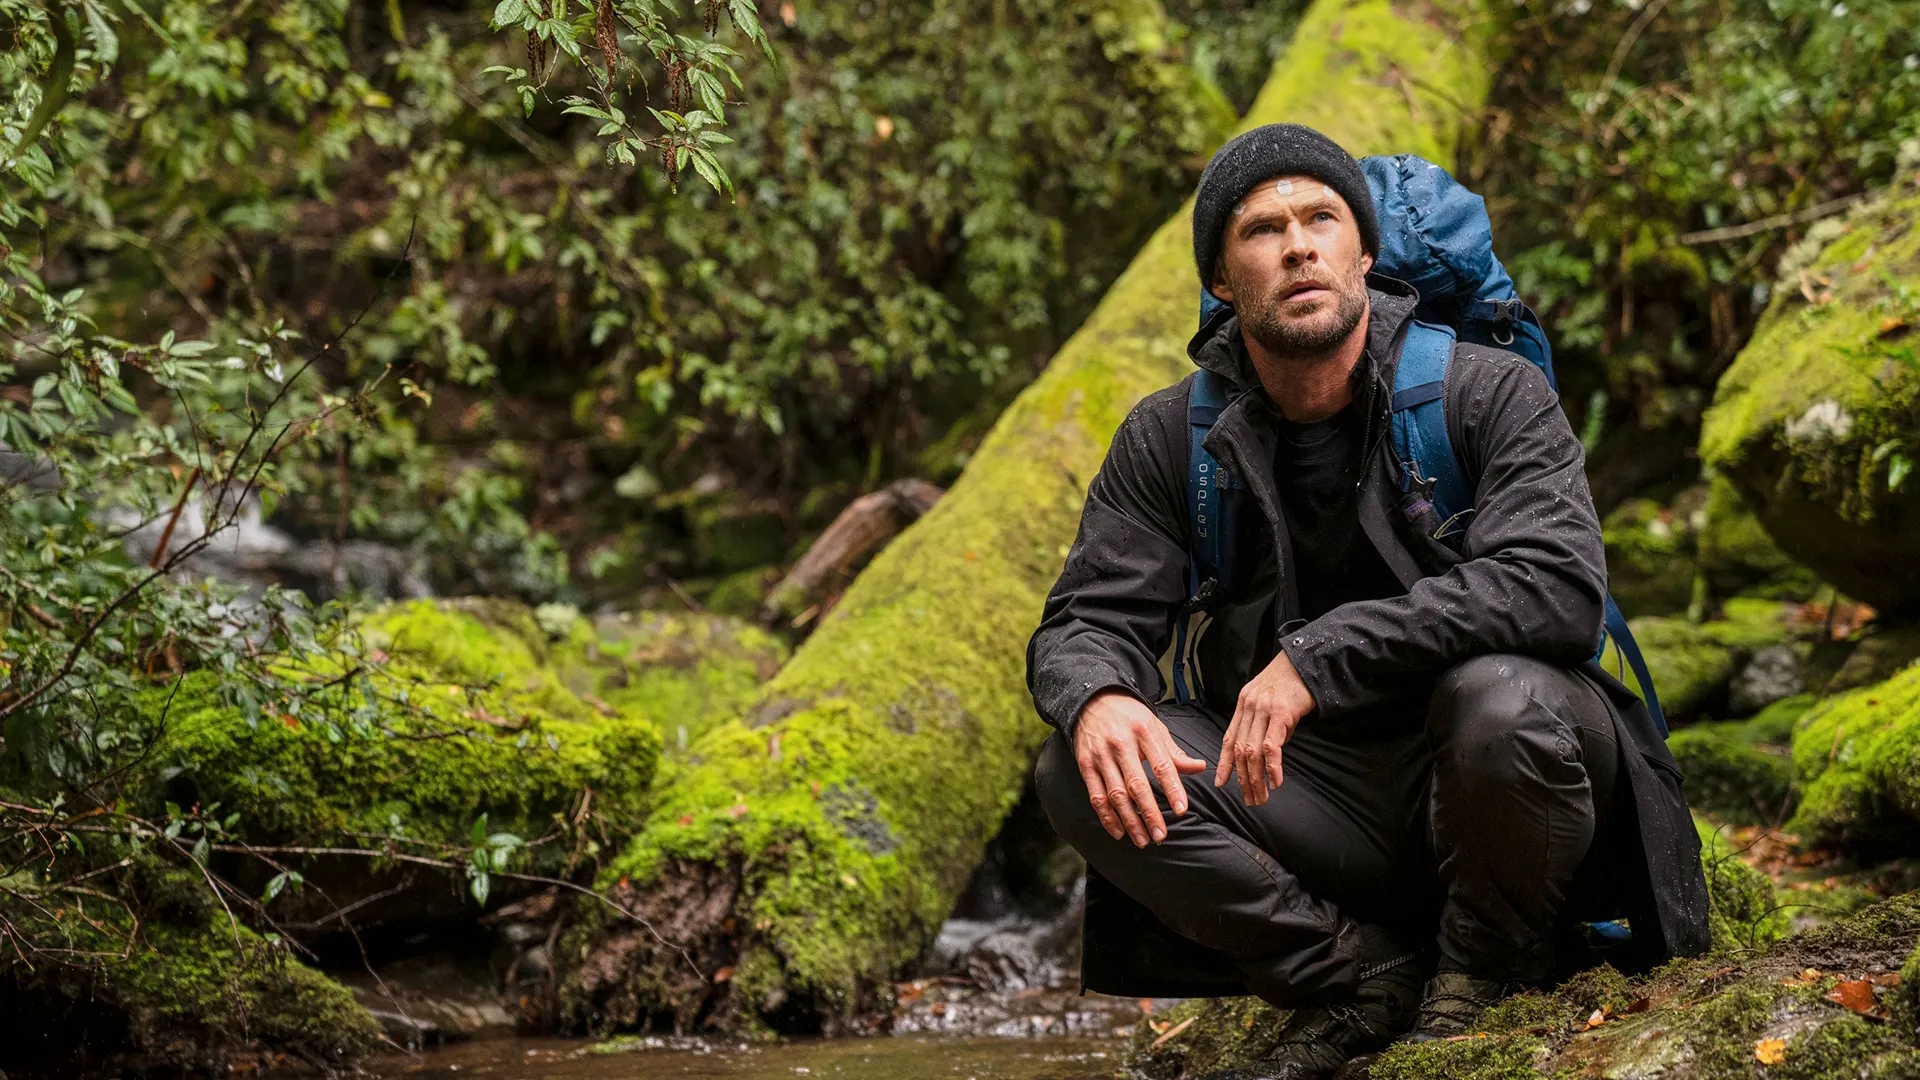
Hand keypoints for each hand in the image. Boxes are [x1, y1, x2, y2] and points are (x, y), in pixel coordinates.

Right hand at [1073, 690, 1208, 847]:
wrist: (1092, 700)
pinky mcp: (1085, 764)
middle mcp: (1121, 743)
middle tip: (1161, 835)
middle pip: (1137, 785)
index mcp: (1144, 732)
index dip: (1173, 789)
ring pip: (1116, 795)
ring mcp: (1101, 755)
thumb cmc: (1130, 717)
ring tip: (1143, 840)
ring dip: (1130, 821)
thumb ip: (1175, 752)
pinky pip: (1096, 796)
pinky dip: (1107, 817)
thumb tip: (1200, 768)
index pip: (1162, 765)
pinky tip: (1118, 832)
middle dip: (1150, 814)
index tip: (1181, 810)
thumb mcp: (1155, 727)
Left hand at [1216, 650, 1315, 805]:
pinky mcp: (1281, 713)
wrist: (1307, 661)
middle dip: (1243, 778)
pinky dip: (1272, 767)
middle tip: (1249, 799)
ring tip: (1262, 797)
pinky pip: (1271, 746)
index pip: (1229, 738)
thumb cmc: (1292, 682)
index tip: (1221, 783)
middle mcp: (1249, 707)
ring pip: (1252, 751)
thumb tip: (1269, 751)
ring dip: (1256, 778)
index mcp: (1244, 705)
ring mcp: (1264, 710)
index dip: (1225, 763)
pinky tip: (1276, 781)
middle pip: (1240, 750)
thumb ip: (1266, 724)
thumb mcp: (1271, 701)